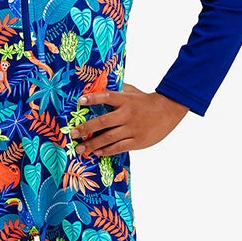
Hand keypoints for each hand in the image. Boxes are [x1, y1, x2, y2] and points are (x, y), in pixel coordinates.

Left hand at [69, 83, 188, 157]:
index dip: (92, 99)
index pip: (106, 97)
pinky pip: (119, 147)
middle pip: (103, 121)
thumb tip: (97, 88)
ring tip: (80, 149)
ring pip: (108, 138)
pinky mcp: (138, 141)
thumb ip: (116, 91)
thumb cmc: (145, 101)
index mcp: (125, 100)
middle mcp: (127, 114)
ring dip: (92, 144)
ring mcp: (132, 129)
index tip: (79, 101)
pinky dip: (106, 150)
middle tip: (73, 134)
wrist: (168, 110)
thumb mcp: (132, 91)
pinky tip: (97, 152)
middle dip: (85, 128)